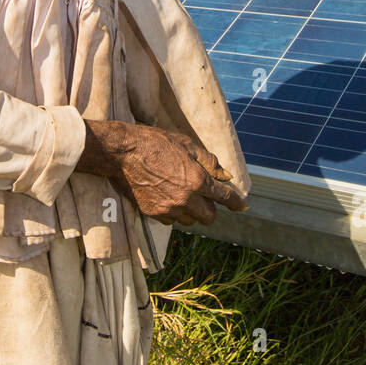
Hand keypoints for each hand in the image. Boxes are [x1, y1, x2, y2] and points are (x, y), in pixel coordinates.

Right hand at [77, 119, 247, 226]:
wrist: (122, 153)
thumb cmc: (155, 143)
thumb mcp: (186, 145)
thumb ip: (209, 162)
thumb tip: (226, 176)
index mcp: (197, 180)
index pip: (224, 198)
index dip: (236, 203)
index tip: (243, 207)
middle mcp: (185, 199)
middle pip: (208, 217)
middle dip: (210, 208)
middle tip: (203, 195)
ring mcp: (168, 209)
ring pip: (190, 221)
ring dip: (192, 211)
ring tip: (181, 193)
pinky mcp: (153, 214)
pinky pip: (172, 221)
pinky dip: (174, 213)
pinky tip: (167, 196)